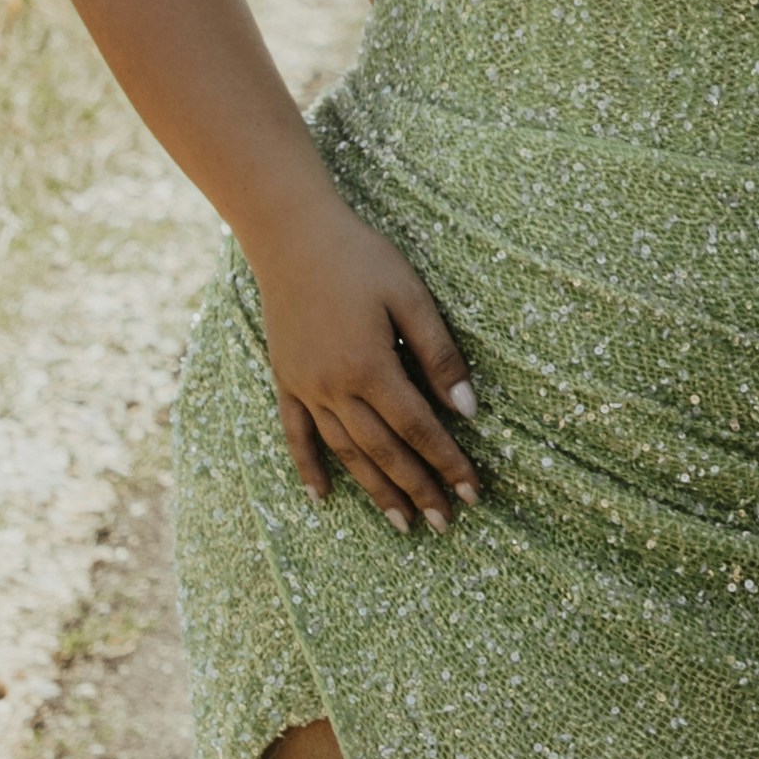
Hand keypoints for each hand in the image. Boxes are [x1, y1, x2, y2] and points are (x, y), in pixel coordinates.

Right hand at [254, 202, 477, 528]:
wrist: (292, 235)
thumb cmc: (361, 259)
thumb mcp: (411, 296)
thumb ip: (439, 354)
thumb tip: (468, 409)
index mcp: (370, 367)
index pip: (419, 428)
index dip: (447, 462)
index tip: (472, 492)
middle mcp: (334, 387)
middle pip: (383, 451)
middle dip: (417, 489)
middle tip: (445, 524)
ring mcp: (305, 387)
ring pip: (345, 452)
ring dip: (374, 490)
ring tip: (401, 524)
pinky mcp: (285, 380)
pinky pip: (296, 435)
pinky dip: (309, 468)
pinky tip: (323, 498)